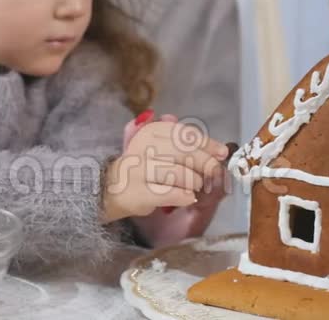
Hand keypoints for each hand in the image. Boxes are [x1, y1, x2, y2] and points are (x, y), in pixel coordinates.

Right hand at [102, 112, 227, 222]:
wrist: (107, 190)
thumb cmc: (140, 169)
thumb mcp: (157, 149)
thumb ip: (181, 142)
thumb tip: (218, 147)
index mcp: (150, 132)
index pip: (185, 134)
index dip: (207, 143)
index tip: (221, 153)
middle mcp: (141, 147)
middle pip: (185, 152)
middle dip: (206, 163)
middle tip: (213, 174)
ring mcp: (138, 170)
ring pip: (179, 173)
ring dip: (195, 182)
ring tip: (195, 187)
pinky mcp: (137, 193)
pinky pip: (170, 193)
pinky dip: (184, 196)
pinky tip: (187, 197)